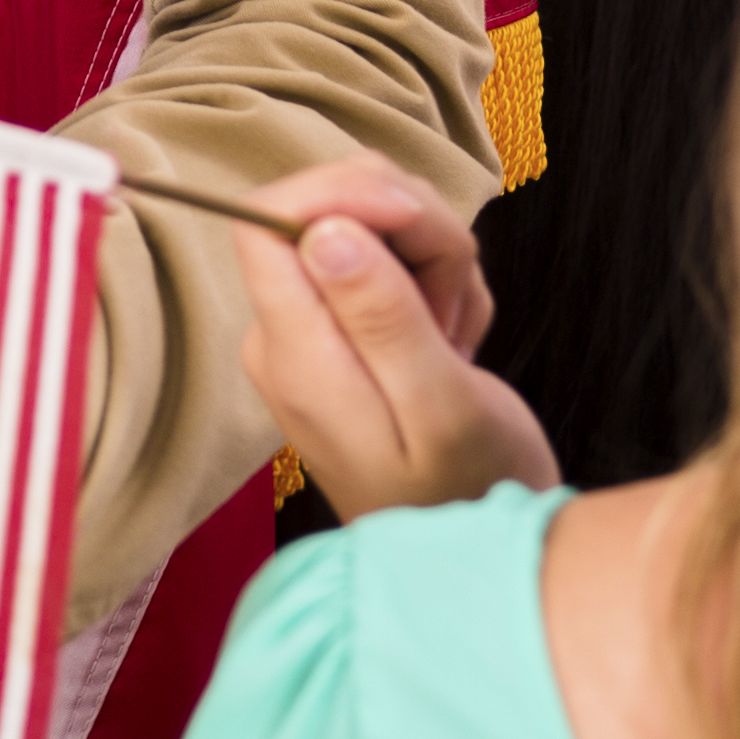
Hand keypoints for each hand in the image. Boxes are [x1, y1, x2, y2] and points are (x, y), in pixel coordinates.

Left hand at [233, 156, 550, 517]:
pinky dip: (436, 289)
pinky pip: (389, 266)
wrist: (470, 546)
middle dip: (410, 229)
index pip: (269, 217)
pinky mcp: (343, 332)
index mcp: (294, 352)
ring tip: (455, 341)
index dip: (345, 192)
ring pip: (370, 229)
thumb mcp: (440, 406)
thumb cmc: (467, 487)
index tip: (418, 220)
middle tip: (452, 306)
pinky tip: (453, 347)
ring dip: (433, 263)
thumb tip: (323, 231)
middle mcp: (285, 334)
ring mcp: (312, 332)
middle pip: (327, 210)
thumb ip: (381, 317)